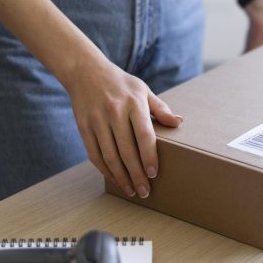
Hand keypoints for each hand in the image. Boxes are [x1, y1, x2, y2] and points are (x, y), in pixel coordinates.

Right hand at [67, 58, 181, 197]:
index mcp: (133, 103)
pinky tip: (115, 179)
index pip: (144, 135)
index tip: (154, 173)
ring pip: (109, 156)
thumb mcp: (143, 90)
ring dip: (121, 177)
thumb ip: (160, 108)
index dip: (149, 156)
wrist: (85, 71)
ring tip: (131, 191)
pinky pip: (94, 154)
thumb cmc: (120, 83)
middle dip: (136, 174)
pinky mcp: (83, 127)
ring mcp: (97, 120)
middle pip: (126, 150)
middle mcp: (114, 112)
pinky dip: (105, 170)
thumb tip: (179, 123)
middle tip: (145, 191)